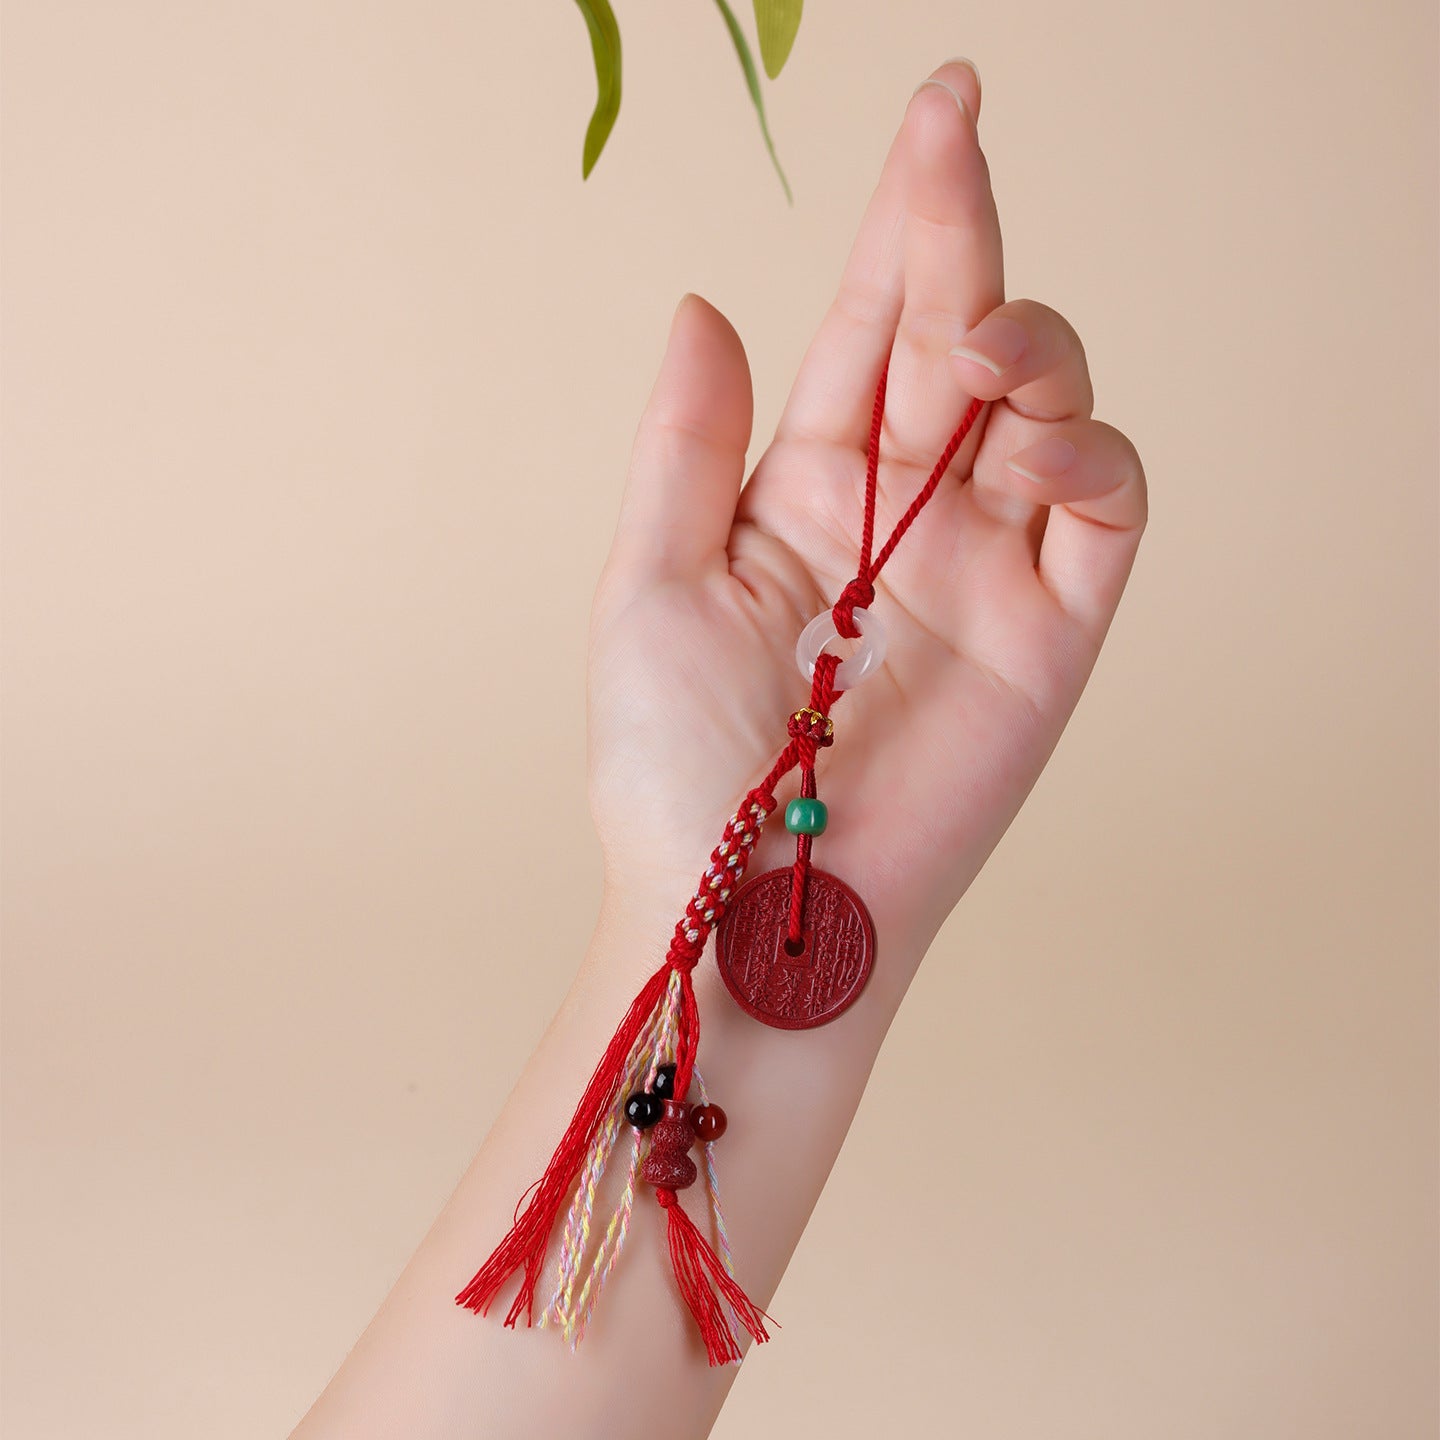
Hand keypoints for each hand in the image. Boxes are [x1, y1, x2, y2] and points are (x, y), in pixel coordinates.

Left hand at [588, 60, 1146, 973]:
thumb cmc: (681, 766)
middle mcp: (901, 514)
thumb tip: (705, 300)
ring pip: (1049, 403)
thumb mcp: (654, 581)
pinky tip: (1038, 444)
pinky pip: (1107, 511)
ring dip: (1032, 342)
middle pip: (958, 335)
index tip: (942, 107)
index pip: (872, 325)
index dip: (908, 216)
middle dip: (964, 234)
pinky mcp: (1054, 630)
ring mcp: (984, 567)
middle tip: (956, 143)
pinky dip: (1091, 454)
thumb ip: (690, 441)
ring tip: (984, 357)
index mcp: (804, 488)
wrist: (750, 914)